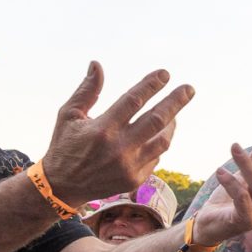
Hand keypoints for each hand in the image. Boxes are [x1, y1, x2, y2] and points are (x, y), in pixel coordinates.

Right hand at [42, 61, 193, 205]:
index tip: (165, 74)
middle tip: (189, 89)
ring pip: (163, 141)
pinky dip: (158, 143)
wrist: (62, 187)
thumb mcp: (68, 115)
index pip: (134, 101)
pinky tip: (156, 135)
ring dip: (172, 124)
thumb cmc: (65, 145)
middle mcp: (118, 148)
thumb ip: (86, 90)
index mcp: (102, 129)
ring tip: (175, 113)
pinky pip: (156, 157)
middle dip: (176, 102)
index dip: (151, 85)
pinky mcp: (134, 180)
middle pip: (157, 120)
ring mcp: (129, 166)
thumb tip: (97, 64)